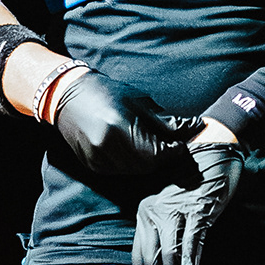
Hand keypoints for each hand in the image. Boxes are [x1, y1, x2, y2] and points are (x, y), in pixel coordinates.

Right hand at [49, 72, 196, 180]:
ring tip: (149, 145)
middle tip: (168, 145)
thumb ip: (168, 121)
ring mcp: (96, 158)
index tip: (180, 145)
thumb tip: (196, 128)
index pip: (158, 153)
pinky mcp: (92, 165)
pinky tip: (131, 149)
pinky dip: (131, 164)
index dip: (174, 151)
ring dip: (147, 162)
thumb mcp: (140, 102)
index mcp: (119, 127)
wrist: (68, 96)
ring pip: (135, 171)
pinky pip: (120, 171)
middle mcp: (106, 146)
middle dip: (162, 158)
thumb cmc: (107, 93)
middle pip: (147, 165)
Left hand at [131, 144, 244, 264]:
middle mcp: (154, 212)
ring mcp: (175, 211)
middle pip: (151, 259)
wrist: (213, 152)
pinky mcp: (197, 210)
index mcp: (144, 213)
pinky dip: (189, 262)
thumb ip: (163, 233)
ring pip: (168, 254)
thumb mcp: (171, 208)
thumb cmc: (193, 184)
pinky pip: (191, 240)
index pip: (138, 255)